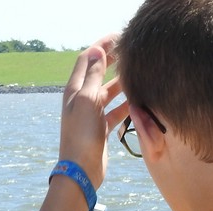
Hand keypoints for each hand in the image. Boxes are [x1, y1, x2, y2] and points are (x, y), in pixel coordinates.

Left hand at [59, 34, 129, 192]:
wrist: (81, 171)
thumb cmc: (82, 135)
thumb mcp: (87, 100)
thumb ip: (94, 76)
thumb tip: (97, 51)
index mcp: (74, 90)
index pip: (87, 59)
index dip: (101, 46)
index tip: (120, 37)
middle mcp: (81, 100)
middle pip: (98, 73)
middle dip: (113, 61)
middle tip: (131, 51)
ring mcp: (91, 115)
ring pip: (108, 92)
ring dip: (121, 83)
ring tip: (138, 74)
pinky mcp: (100, 129)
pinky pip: (115, 111)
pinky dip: (126, 104)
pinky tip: (138, 100)